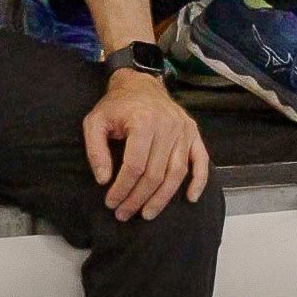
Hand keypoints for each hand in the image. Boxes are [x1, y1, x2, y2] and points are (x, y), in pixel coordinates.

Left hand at [84, 67, 212, 219]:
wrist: (140, 83)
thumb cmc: (116, 105)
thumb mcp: (95, 122)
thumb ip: (95, 150)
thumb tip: (104, 180)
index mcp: (143, 122)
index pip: (134, 166)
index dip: (122, 189)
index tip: (111, 202)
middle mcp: (168, 126)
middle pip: (155, 174)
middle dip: (138, 198)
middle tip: (124, 213)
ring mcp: (184, 130)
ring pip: (176, 173)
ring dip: (162, 198)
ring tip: (147, 213)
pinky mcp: (193, 133)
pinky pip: (201, 161)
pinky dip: (199, 181)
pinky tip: (190, 198)